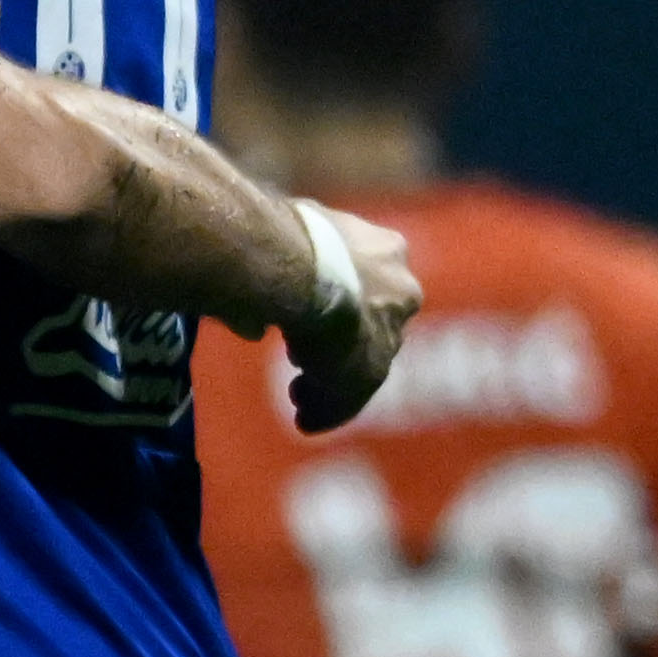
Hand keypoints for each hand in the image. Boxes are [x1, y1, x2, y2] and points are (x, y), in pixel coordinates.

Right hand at [283, 208, 420, 433]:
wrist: (297, 264)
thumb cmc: (283, 236)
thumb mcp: (284, 238)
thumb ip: (283, 269)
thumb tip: (256, 313)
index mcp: (386, 248)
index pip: (372, 279)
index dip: (339, 297)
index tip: (307, 311)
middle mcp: (402, 288)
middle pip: (373, 323)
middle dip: (340, 342)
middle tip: (300, 355)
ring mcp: (390, 331)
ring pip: (361, 362)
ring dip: (330, 379)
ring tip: (298, 391)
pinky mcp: (373, 369)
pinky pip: (350, 397)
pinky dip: (328, 410)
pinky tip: (305, 420)